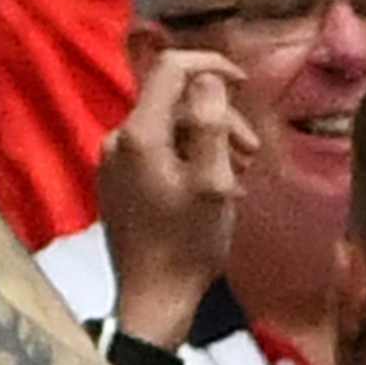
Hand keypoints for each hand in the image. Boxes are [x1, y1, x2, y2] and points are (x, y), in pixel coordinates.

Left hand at [93, 46, 249, 342]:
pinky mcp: (117, 182)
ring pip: (168, 128)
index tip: (245, 83)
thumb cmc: (188, 244)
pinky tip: (212, 187)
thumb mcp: (214, 182)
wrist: (153, 299)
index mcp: (139, 135)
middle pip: (173, 102)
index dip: (211, 65)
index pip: (170, 68)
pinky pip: (157, 150)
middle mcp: (118, 140)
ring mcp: (113, 162)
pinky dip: (188, 157)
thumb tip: (208, 78)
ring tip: (237, 176)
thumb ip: (211, 123)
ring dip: (208, 141)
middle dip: (218, 117)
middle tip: (252, 154)